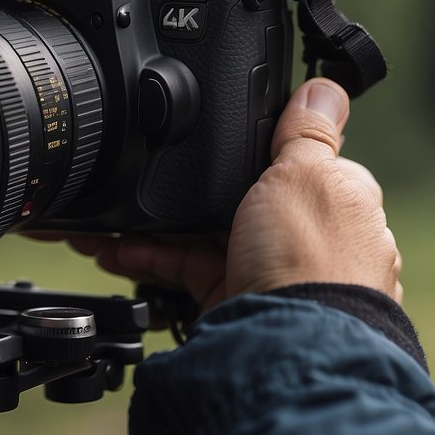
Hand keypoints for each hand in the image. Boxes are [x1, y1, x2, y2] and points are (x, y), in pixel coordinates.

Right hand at [61, 78, 401, 311]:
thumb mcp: (308, 173)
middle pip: (232, 197)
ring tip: (103, 218)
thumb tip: (326, 88)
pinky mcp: (231, 298)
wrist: (285, 347)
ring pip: (199, 233)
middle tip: (137, 177)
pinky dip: (146, 258)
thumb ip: (307, 133)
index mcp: (331, 196)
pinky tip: (112, 249)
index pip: (283, 160)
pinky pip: (181, 268)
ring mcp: (266, 269)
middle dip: (183, 190)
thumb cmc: (311, 260)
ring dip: (151, 226)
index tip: (194, 141)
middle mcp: (301, 234)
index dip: (238, 150)